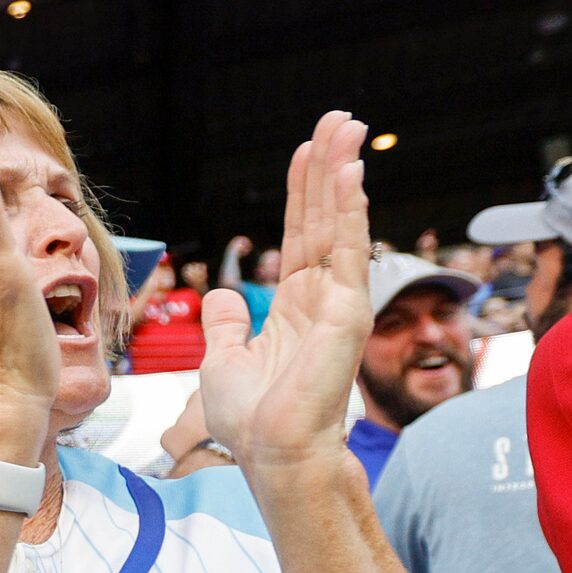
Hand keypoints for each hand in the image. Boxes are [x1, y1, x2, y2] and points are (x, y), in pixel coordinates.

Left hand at [199, 111, 370, 477]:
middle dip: (328, 167)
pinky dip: (347, 210)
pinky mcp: (346, 312)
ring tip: (348, 127)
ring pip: (339, 224)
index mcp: (293, 305)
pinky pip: (346, 250)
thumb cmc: (251, 420)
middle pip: (323, 218)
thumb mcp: (224, 360)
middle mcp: (320, 296)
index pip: (298, 234)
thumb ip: (226, 324)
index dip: (301, 191)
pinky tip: (348, 174)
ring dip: (341, 174)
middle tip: (339, 118)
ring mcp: (338, 302)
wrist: (272, 454)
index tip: (305, 150)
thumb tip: (223, 294)